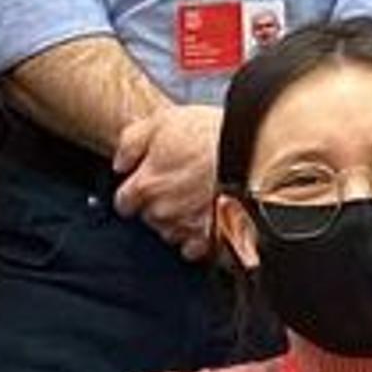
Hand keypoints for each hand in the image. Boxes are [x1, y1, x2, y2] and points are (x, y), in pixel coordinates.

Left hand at [110, 98, 224, 253]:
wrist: (252, 151)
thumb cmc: (209, 135)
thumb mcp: (161, 122)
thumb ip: (130, 142)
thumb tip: (119, 163)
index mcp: (145, 186)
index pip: (123, 203)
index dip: (136, 190)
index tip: (148, 182)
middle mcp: (162, 212)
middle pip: (149, 218)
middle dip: (160, 204)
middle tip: (179, 184)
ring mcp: (186, 227)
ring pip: (171, 233)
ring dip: (178, 220)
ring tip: (197, 198)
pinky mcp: (210, 237)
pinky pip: (195, 249)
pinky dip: (198, 238)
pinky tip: (207, 219)